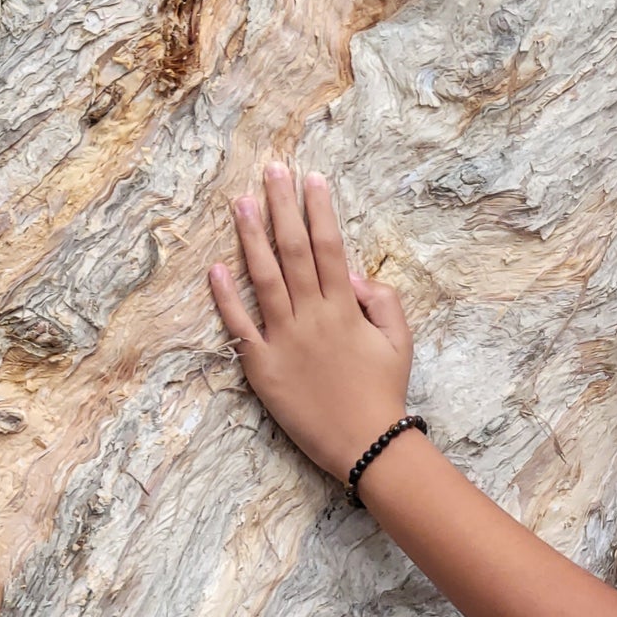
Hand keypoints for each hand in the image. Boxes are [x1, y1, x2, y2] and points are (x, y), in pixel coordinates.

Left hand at [207, 162, 414, 481]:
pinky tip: (216, 268)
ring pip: (263, 278)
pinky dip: (226, 297)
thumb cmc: (384, 392)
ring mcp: (284, 340)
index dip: (318, 209)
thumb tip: (350, 272)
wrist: (366, 444)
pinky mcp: (261, 367)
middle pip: (293, 250)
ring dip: (251, 237)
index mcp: (345, 308)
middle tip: (271, 172)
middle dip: (282, 207)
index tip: (310, 178)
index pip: (328, 246)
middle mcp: (312, 316)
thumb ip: (382, 300)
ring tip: (240, 203)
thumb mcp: (400, 341)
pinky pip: (239, 326)